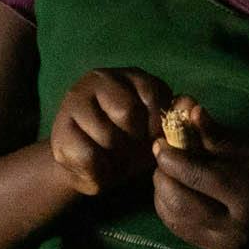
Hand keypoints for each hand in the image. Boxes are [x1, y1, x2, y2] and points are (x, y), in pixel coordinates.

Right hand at [48, 69, 175, 197]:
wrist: (92, 168)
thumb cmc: (133, 144)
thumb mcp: (158, 131)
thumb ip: (177, 116)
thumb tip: (190, 103)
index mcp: (131, 77)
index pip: (153, 94)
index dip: (158, 124)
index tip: (153, 138)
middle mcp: (101, 79)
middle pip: (128, 112)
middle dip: (134, 139)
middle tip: (129, 147)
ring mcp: (75, 101)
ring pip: (107, 136)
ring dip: (116, 157)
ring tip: (114, 157)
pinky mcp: (59, 131)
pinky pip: (88, 156)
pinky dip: (100, 171)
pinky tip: (99, 168)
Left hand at [152, 129, 248, 248]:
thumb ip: (218, 134)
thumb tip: (188, 110)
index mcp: (245, 193)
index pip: (194, 174)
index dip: (170, 157)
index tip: (160, 143)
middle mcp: (234, 225)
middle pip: (180, 201)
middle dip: (163, 177)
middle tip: (161, 159)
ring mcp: (228, 243)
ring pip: (176, 219)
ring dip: (162, 194)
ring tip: (166, 175)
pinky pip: (183, 232)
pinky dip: (170, 212)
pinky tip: (174, 195)